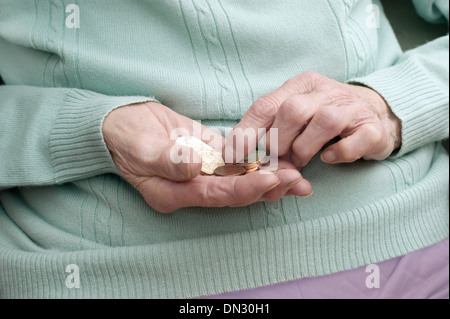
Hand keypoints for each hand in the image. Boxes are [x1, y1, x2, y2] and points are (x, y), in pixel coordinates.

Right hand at [102, 102, 311, 212]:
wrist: (119, 124)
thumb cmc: (123, 138)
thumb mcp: (139, 148)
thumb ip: (166, 160)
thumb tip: (194, 167)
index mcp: (175, 194)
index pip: (217, 195)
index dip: (246, 189)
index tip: (273, 180)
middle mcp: (193, 188)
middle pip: (236, 193)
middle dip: (268, 187)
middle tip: (298, 180)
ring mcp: (203, 172)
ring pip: (241, 179)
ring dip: (270, 177)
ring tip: (300, 175)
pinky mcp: (209, 155)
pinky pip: (237, 162)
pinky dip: (258, 162)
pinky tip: (280, 158)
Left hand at [227, 71, 400, 167]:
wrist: (376, 113)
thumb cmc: (323, 117)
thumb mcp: (294, 114)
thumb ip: (269, 126)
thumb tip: (237, 153)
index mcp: (301, 85)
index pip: (266, 105)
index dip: (246, 133)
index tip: (232, 158)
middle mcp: (326, 91)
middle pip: (293, 110)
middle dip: (278, 142)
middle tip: (277, 159)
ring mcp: (353, 108)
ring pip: (325, 121)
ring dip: (305, 148)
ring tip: (300, 160)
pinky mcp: (373, 129)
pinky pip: (357, 141)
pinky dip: (340, 153)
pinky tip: (328, 159)